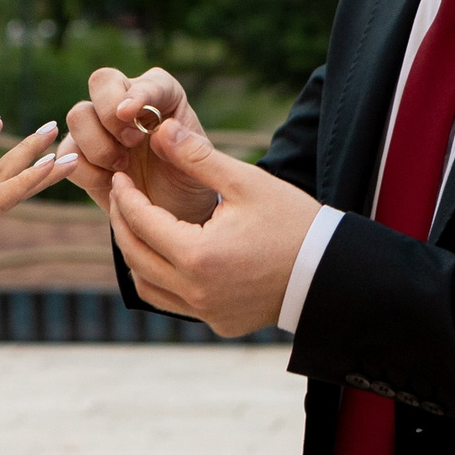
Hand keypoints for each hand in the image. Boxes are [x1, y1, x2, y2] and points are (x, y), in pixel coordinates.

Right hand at [64, 66, 215, 222]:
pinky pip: (68, 152)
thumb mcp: (203, 167)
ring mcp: (100, 126)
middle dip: (109, 113)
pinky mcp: (81, 154)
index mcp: (162, 96)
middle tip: (130, 142)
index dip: (137, 94)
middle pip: (101, 81)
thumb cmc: (190, 184)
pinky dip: (87, 170)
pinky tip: (111, 183)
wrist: (171, 217)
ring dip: (98, 144)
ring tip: (122, 167)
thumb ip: (188, 146)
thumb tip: (162, 128)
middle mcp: (127, 102)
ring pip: (78, 115)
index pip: (147, 81)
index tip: (130, 113)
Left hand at [110, 121, 320, 336]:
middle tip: (121, 197)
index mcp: (199, 256)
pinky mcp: (219, 323)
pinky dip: (162, 278)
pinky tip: (168, 254)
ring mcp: (207, 312)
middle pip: (135, 256)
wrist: (334, 271)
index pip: (142, 222)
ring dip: (137, 255)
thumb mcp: (245, 182)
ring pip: (147, 286)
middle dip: (122, 223)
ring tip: (139, 224)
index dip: (125, 196)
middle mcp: (197, 292)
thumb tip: (158, 130)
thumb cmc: (293, 221)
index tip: (120, 176)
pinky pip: (173, 302)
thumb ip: (197, 156)